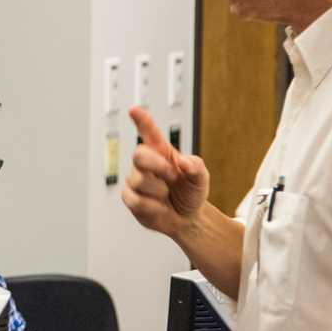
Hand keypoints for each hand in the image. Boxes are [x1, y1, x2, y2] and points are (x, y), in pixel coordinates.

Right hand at [121, 107, 209, 238]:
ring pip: (139, 180)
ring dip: (159, 190)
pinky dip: (152, 206)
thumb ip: (196, 167)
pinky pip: (136, 200)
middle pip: (139, 154)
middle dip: (157, 165)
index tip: (134, 110)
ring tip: (167, 195)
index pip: (149, 132)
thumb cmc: (191, 193)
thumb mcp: (201, 178)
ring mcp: (136, 180)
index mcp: (162, 153)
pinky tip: (160, 207)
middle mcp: (146, 164)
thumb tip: (184, 162)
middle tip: (172, 175)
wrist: (187, 219)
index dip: (141, 121)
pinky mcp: (131, 198)